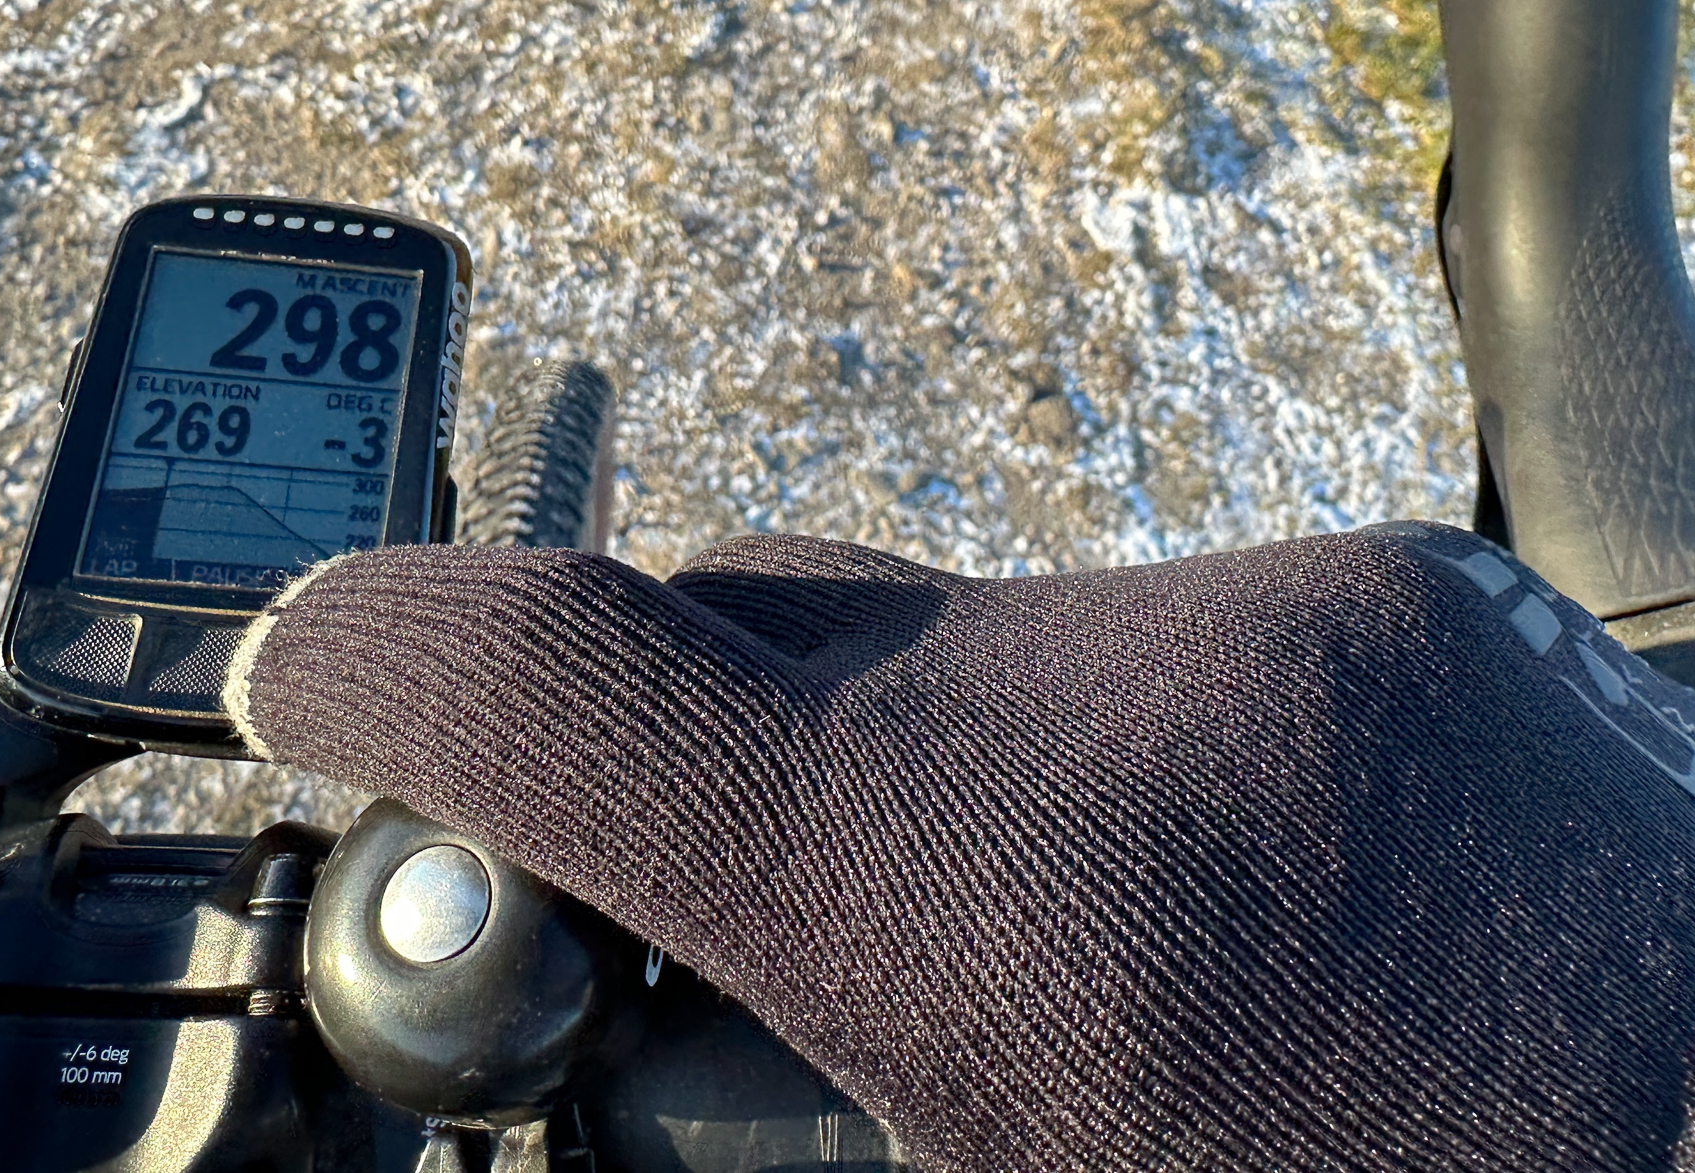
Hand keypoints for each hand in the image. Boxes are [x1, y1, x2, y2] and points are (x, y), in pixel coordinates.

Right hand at [228, 522, 1694, 1171]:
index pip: (569, 674)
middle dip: (656, 743)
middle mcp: (1110, 706)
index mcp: (988, 918)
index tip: (316, 667)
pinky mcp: (1379, 590)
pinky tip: (1191, 881)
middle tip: (694, 884)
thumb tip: (648, 1002)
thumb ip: (789, 1105)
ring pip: (931, 640)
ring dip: (905, 770)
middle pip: (730, 626)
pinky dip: (1073, 750)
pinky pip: (1111, 635)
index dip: (387, 653)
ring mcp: (1264, 618)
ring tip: (1038, 932)